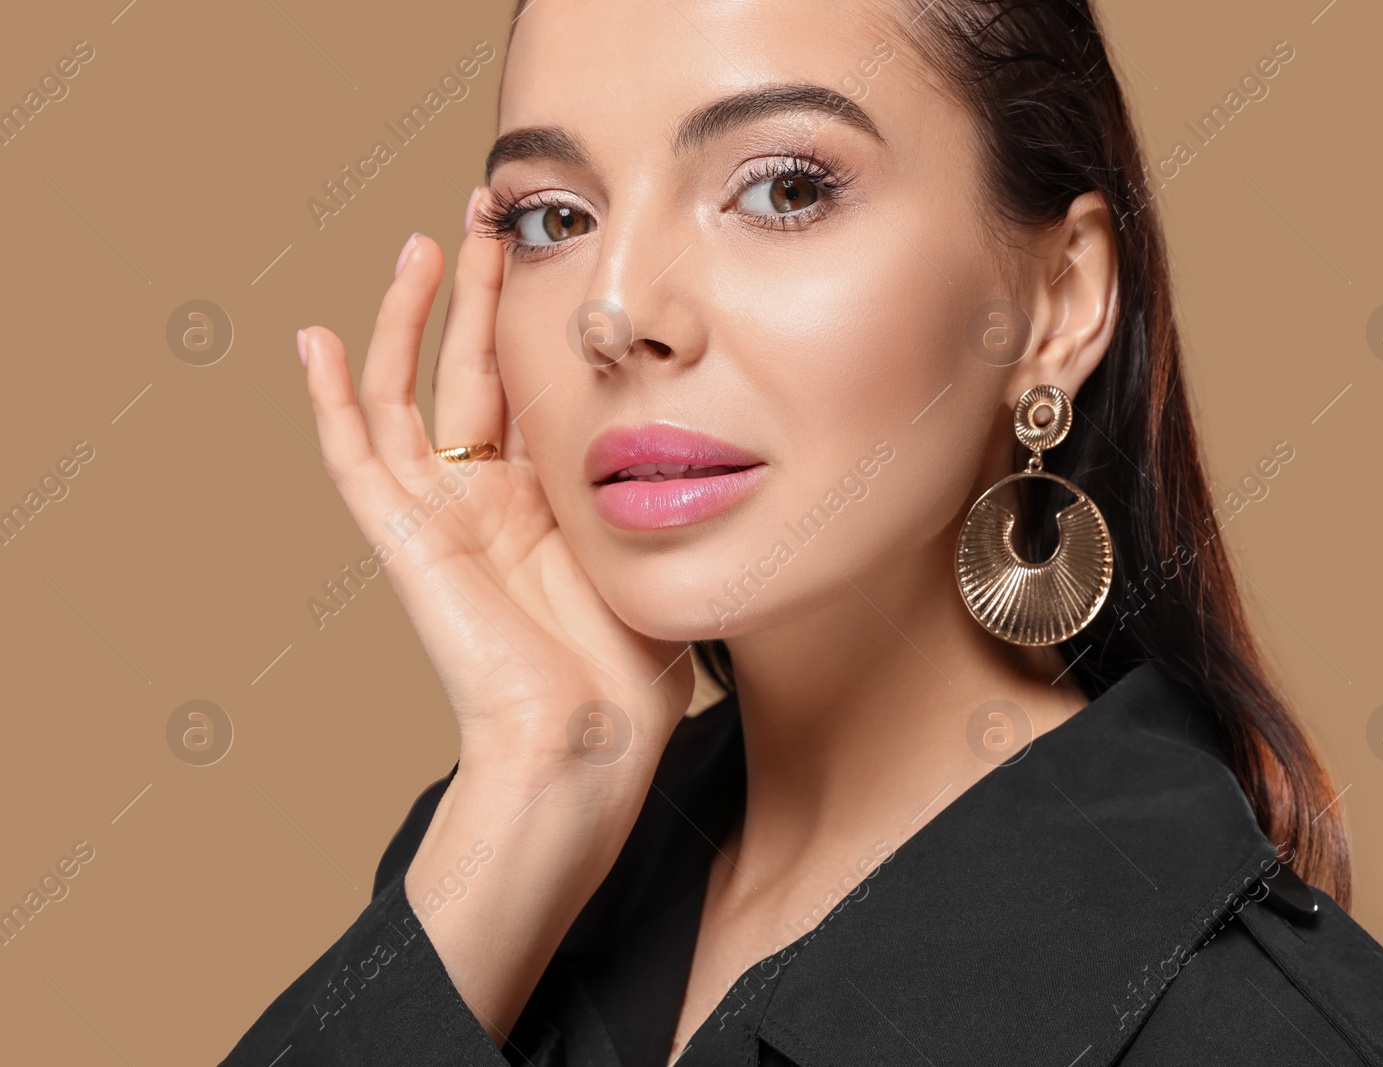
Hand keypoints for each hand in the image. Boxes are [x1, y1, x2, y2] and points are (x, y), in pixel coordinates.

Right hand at [296, 204, 694, 781]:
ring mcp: (440, 519)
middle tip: (486, 216)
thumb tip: (704, 443)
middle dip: (479, 293)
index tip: (554, 249)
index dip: (536, 322)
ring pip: (407, 395)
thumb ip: (654, 501)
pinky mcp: (404, 541)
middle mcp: (487, 501)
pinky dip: (328, 400)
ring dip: (408, 321)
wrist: (585, 748)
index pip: (531, 389)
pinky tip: (314, 338)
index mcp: (546, 505)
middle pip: (471, 371)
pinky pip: (353, 459)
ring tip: (423, 245)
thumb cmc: (628, 677)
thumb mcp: (654, 560)